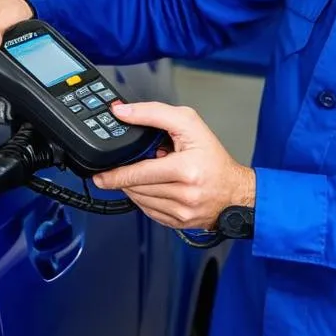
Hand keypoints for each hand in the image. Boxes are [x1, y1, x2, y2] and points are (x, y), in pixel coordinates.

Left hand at [93, 102, 254, 231]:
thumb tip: (122, 112)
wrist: (235, 191)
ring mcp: (181, 212)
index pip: (139, 172)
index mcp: (186, 169)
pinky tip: (155, 189)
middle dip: (126, 178)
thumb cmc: (214, 158)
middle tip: (124, 169)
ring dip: (135, 188)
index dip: (116, 173)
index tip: (101, 174)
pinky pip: (149, 212)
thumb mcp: (189, 124)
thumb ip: (153, 113)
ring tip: (149, 175)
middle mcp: (184, 194)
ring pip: (140, 201)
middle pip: (136, 188)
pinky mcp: (178, 223)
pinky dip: (146, 200)